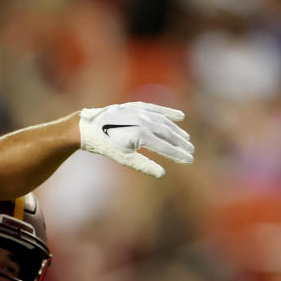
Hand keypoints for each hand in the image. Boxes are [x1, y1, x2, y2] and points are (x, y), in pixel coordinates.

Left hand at [78, 101, 193, 177]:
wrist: (88, 127)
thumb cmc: (106, 145)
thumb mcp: (124, 158)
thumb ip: (144, 165)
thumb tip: (162, 174)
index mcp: (141, 135)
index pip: (165, 147)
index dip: (178, 154)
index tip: (189, 160)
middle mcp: (143, 121)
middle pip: (168, 133)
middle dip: (180, 143)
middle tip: (191, 151)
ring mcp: (140, 111)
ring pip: (163, 121)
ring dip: (176, 130)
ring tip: (185, 139)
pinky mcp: (136, 106)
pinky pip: (156, 109)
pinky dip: (168, 112)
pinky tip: (180, 117)